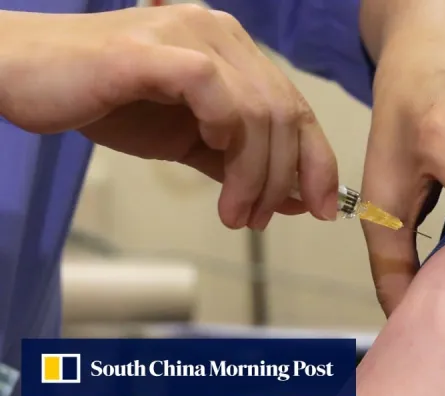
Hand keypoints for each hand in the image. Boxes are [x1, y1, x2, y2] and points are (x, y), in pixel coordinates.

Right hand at [0, 5, 337, 228]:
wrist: (27, 77)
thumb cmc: (107, 103)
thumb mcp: (187, 141)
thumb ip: (238, 164)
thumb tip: (294, 198)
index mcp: (234, 53)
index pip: (296, 107)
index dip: (318, 161)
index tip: (325, 208)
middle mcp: (221, 36)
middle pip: (285, 113)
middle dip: (284, 179)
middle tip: (259, 219)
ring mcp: (190, 36)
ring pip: (257, 111)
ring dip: (256, 175)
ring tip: (236, 214)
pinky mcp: (156, 51)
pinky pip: (213, 91)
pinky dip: (227, 132)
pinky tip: (214, 156)